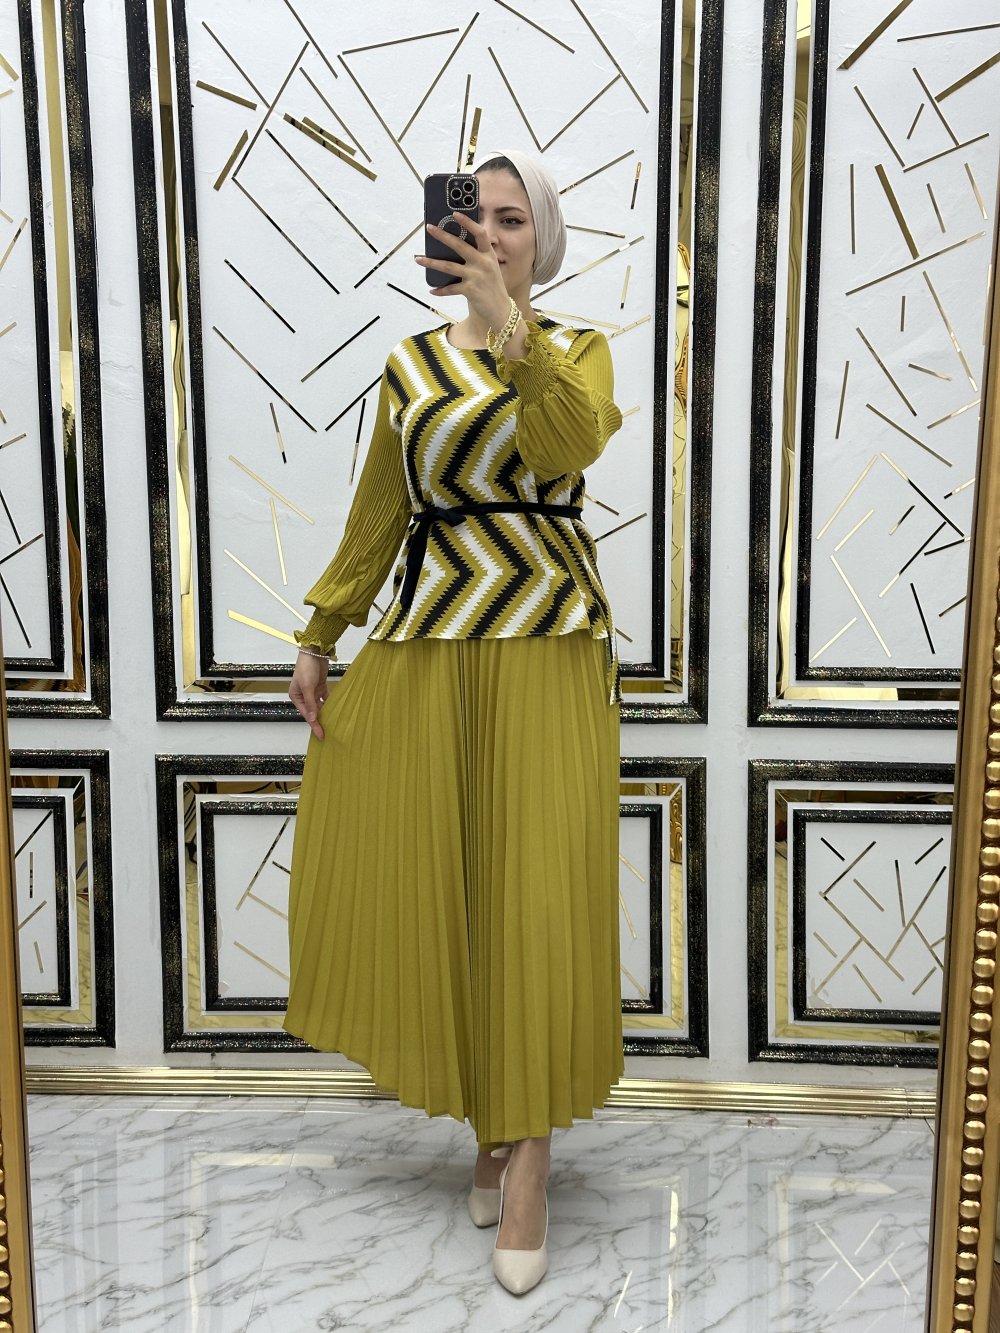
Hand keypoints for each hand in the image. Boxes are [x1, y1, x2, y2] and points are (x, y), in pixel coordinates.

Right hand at [289, 651, 328, 740]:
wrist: (314, 652)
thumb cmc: (306, 667)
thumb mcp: (307, 687)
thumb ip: (311, 703)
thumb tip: (313, 718)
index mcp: (296, 697)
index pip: (306, 714)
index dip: (314, 725)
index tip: (320, 734)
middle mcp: (303, 696)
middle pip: (313, 712)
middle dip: (319, 721)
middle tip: (327, 733)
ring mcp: (312, 691)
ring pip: (320, 706)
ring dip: (326, 713)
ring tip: (333, 724)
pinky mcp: (320, 687)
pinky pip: (326, 698)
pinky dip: (330, 703)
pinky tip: (336, 710)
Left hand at [416, 214, 509, 328]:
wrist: (501, 310)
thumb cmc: (492, 287)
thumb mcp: (489, 268)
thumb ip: (476, 257)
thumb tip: (451, 247)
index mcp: (488, 255)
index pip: (480, 233)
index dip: (468, 222)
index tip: (455, 213)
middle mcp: (483, 263)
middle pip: (459, 245)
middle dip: (442, 235)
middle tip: (429, 228)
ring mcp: (476, 277)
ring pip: (449, 266)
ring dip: (431, 262)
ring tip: (418, 259)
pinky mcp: (470, 290)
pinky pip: (450, 289)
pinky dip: (440, 290)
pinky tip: (432, 290)